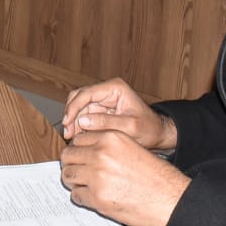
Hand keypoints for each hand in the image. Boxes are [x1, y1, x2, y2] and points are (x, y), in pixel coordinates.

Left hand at [60, 129, 190, 225]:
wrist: (170, 198)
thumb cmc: (156, 176)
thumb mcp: (133, 148)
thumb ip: (109, 146)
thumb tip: (88, 150)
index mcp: (111, 138)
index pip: (79, 139)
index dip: (78, 149)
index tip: (80, 156)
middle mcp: (102, 154)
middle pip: (68, 155)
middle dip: (71, 163)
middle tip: (77, 170)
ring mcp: (97, 176)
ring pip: (68, 174)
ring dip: (73, 180)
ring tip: (83, 183)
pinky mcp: (97, 197)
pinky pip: (76, 195)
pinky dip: (81, 196)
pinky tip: (91, 196)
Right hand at [62, 77, 176, 149]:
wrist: (157, 134)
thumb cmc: (149, 129)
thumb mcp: (130, 127)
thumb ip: (106, 122)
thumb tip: (82, 120)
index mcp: (115, 88)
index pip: (87, 93)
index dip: (74, 107)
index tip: (67, 122)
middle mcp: (107, 91)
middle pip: (79, 98)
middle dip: (71, 114)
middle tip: (68, 133)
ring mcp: (103, 100)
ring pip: (79, 107)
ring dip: (73, 121)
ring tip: (71, 137)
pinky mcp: (101, 110)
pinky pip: (84, 115)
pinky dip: (79, 125)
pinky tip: (77, 137)